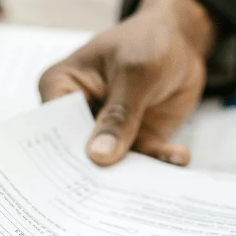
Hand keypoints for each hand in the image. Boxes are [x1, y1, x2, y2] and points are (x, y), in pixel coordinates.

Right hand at [39, 0, 215, 165]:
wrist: (182, 41)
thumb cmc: (148, 41)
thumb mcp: (135, 72)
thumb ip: (118, 115)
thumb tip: (98, 156)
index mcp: (60, 87)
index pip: (53, 128)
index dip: (63, 155)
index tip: (80, 176)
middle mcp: (78, 114)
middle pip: (78, 154)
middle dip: (97, 174)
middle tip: (112, 194)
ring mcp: (105, 131)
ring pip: (112, 165)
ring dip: (132, 174)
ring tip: (150, 181)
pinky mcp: (133, 141)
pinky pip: (143, 161)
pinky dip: (160, 163)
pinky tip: (179, 157)